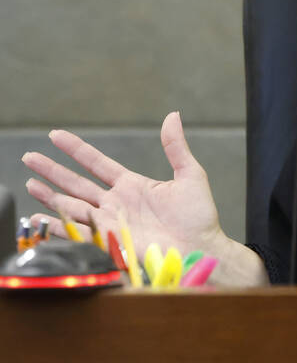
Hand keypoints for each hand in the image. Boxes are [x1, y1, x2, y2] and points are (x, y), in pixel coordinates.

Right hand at [22, 112, 266, 284]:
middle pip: (76, 183)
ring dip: (49, 195)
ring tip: (29, 184)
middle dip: (52, 171)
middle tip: (29, 157)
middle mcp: (116, 202)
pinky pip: (76, 232)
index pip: (97, 163)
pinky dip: (56, 226)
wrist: (200, 247)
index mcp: (133, 185)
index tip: (56, 136)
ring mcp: (110, 221)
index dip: (76, 150)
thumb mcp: (190, 174)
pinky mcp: (108, 240)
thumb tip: (172, 115)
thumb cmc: (198, 215)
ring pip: (71, 205)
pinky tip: (39, 220)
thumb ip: (176, 147)